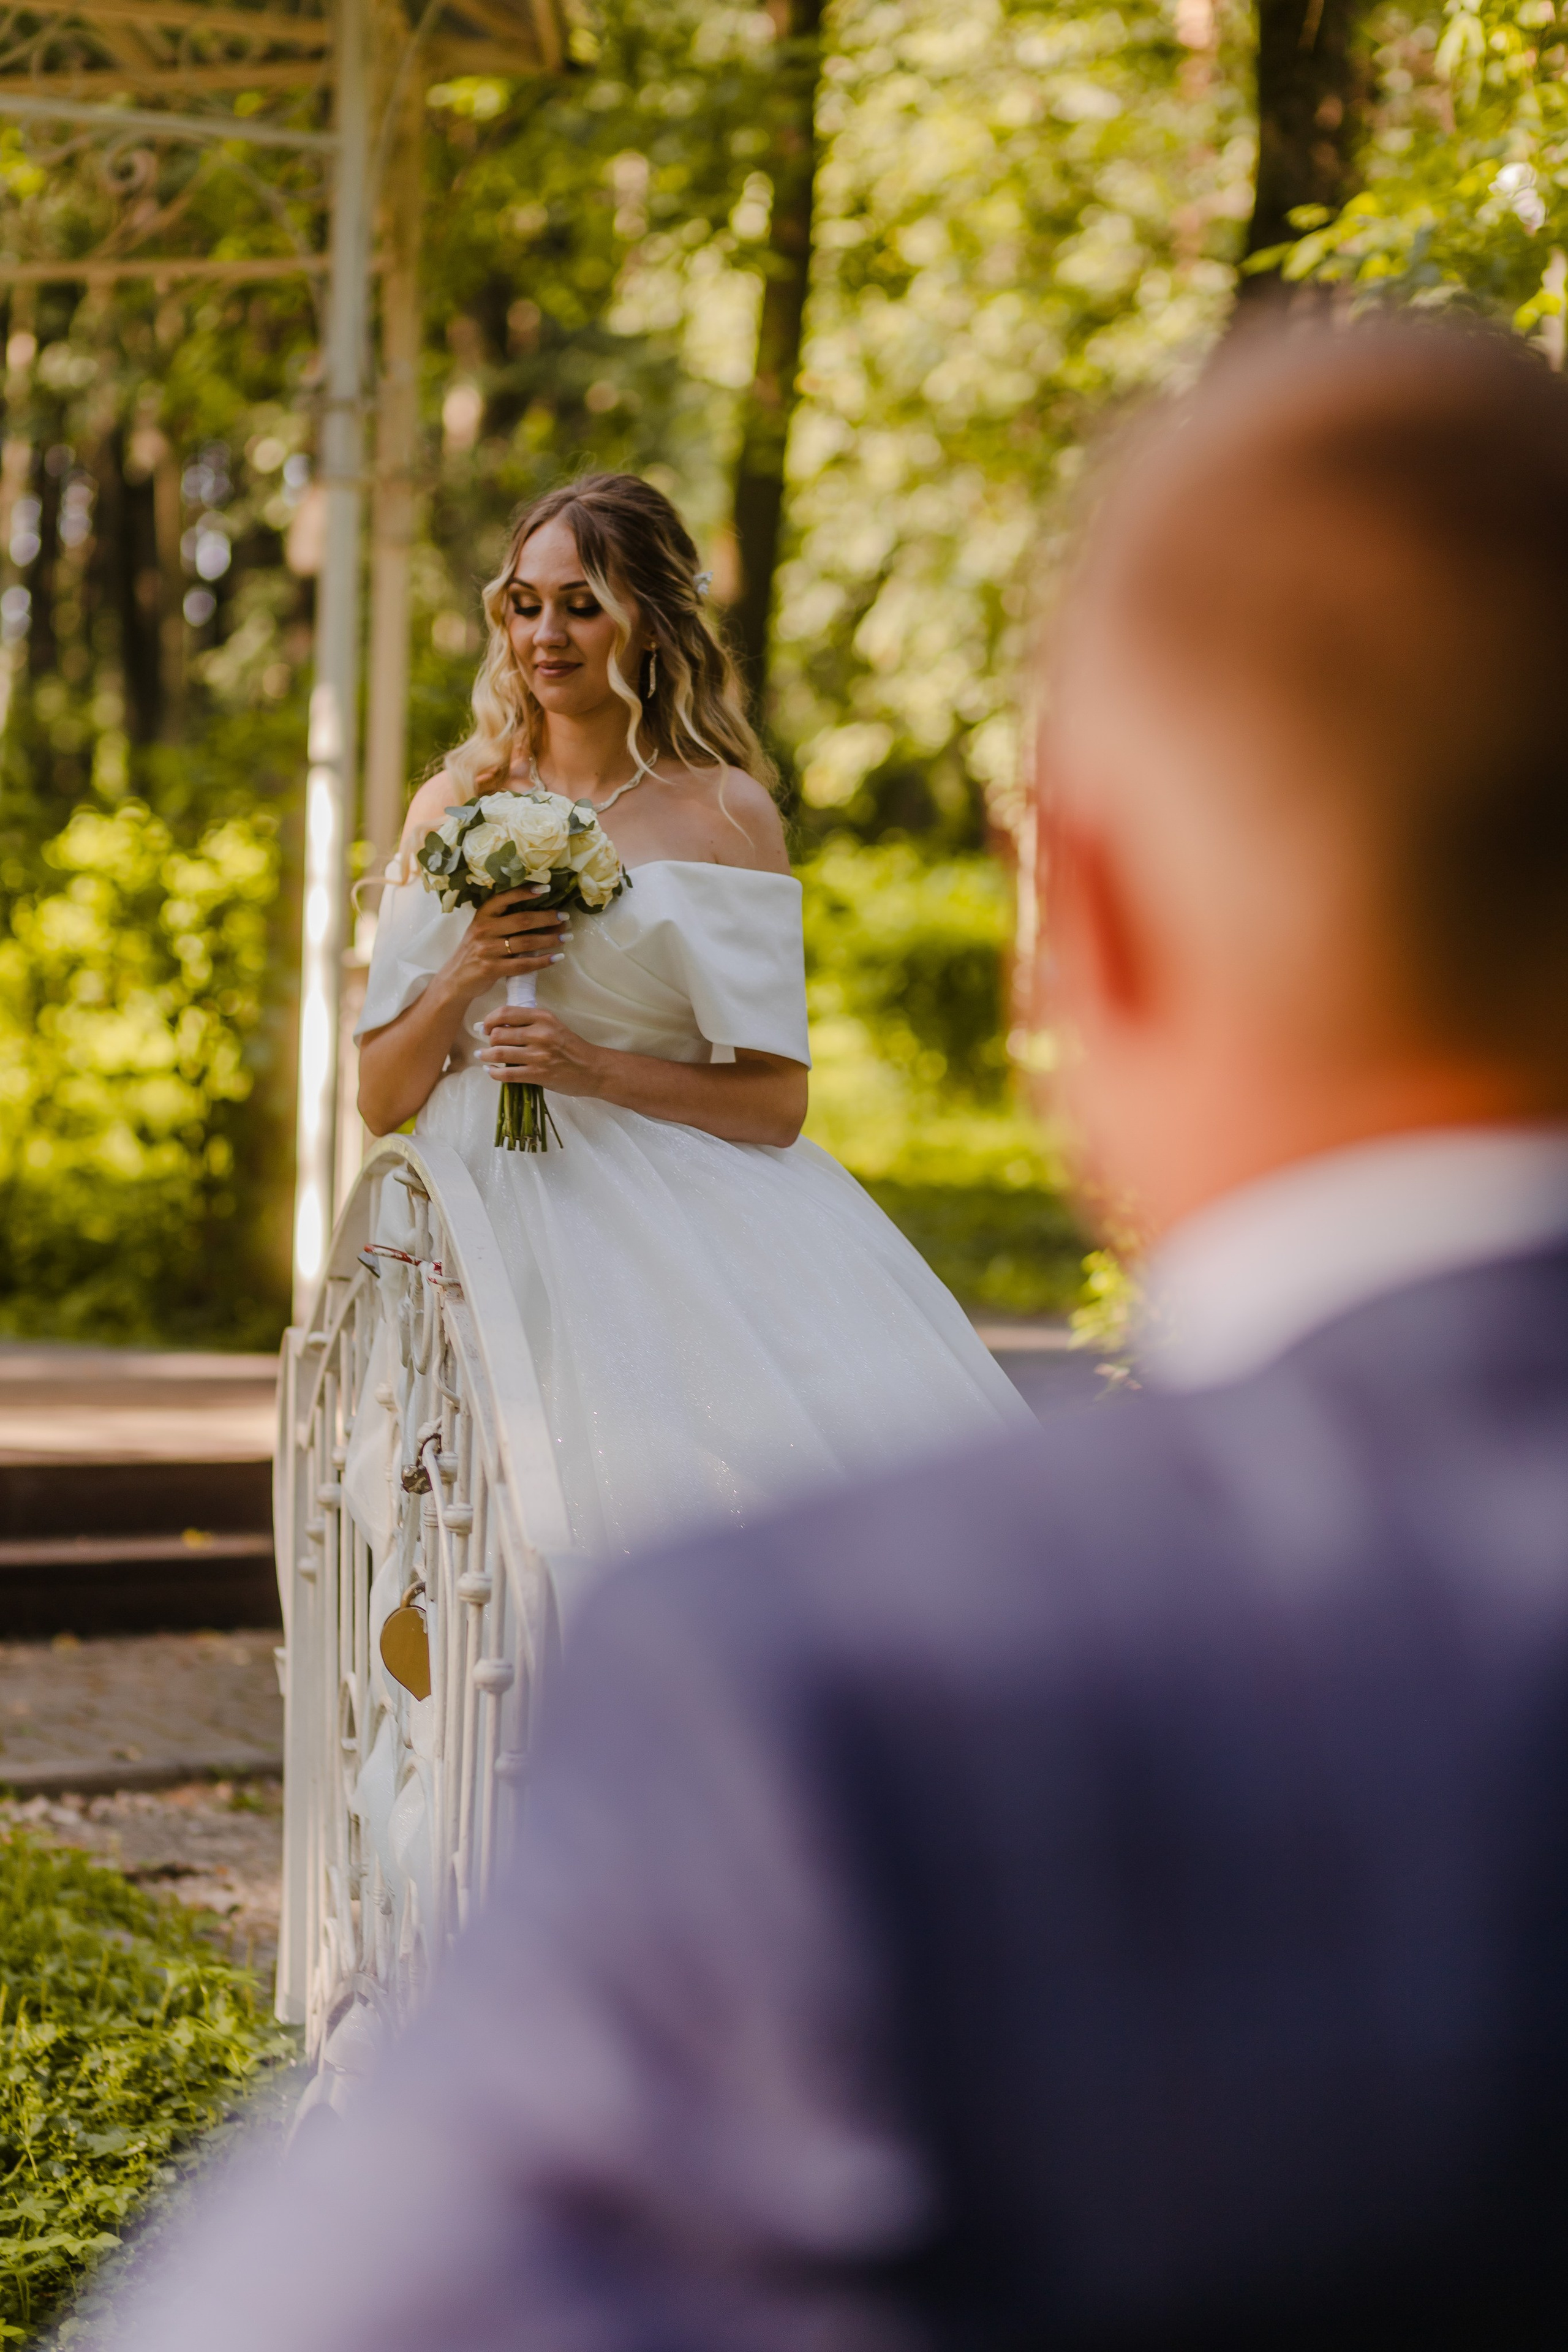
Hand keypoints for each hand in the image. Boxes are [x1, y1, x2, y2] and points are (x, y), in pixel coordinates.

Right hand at [441, 886, 570, 1003]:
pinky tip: (557, 958)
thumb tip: (541, 915)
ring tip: (566, 937)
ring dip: (550, 939)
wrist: (456, 978)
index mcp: (482, 915)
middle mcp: (484, 930)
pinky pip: (523, 964)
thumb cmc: (475, 950)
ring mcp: (487, 950)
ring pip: (526, 942)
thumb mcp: (482, 929)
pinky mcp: (492, 969)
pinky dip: (543, 961)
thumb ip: (503, 921)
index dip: (525, 892)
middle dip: (547, 918)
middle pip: (522, 920)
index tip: (545, 888)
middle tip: (565, 917)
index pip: (505, 898)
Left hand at [479, 1006, 608, 1097]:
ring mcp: (539, 1055)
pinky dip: (493, 1073)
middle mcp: (540, 1034)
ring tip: (482, 1056)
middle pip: (498, 1033)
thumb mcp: (552, 1026)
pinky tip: (491, 1071)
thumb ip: (529, 1024)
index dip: (489, 1020)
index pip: (505, 1013)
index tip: (485, 1027)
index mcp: (543, 1017)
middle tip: (486, 1044)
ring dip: (485, 1056)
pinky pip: (507, 1074)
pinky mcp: (538, 1074)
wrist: (592, 1069)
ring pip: (499, 1053)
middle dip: (488, 1040)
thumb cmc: (570, 1047)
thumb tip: (497, 1026)